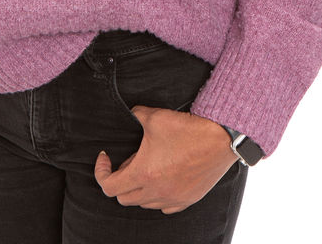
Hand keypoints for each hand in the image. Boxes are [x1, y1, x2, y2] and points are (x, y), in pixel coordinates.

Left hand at [94, 106, 236, 213]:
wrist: (220, 139)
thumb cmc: (187, 128)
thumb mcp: (154, 117)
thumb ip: (136, 116)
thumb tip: (130, 115)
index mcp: (143, 173)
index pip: (109, 186)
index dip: (102, 172)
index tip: (106, 158)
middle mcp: (156, 191)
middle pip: (124, 197)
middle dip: (120, 179)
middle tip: (128, 160)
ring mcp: (173, 198)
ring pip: (144, 203)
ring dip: (138, 188)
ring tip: (146, 166)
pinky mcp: (188, 200)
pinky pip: (165, 206)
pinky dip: (157, 196)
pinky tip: (162, 179)